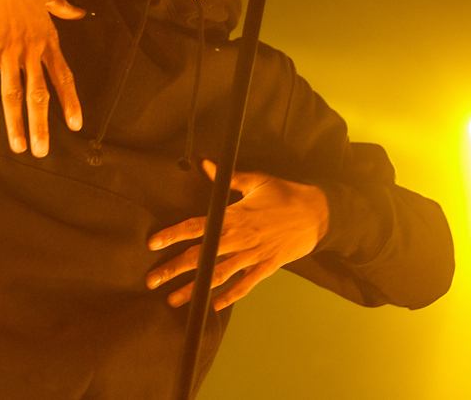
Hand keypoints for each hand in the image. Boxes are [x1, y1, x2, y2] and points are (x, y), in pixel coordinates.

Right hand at [0, 0, 84, 156]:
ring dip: (15, 123)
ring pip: (13, 93)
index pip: (62, 77)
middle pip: (39, 95)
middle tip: (42, 152)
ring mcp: (8, 50)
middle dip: (41, 126)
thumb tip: (81, 11)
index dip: (69, 102)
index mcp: (47, 39)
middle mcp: (30, 50)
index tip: (75, 124)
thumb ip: (63, 6)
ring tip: (17, 147)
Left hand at [145, 160, 328, 309]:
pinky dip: (229, 296)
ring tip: (173, 300)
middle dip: (173, 269)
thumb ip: (228, 178)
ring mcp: (252, 256)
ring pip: (217, 275)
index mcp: (232, 216)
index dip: (172, 235)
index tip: (153, 244)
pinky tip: (213, 305)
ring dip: (194, 289)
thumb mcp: (257, 181)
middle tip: (152, 280)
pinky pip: (245, 285)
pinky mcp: (266, 267)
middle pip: (200, 256)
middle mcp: (239, 239)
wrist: (318, 214)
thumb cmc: (285, 194)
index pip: (196, 227)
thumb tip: (206, 164)